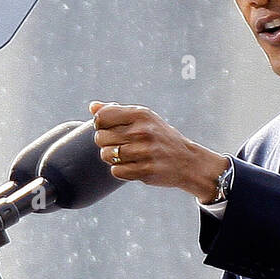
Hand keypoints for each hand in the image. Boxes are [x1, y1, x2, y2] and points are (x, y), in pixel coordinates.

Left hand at [89, 100, 226, 202]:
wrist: (187, 161)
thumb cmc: (160, 137)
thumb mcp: (143, 118)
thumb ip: (117, 111)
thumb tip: (92, 107)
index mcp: (140, 114)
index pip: (101, 117)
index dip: (100, 125)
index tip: (109, 129)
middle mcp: (142, 131)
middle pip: (100, 138)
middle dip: (106, 143)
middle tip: (119, 144)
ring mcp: (144, 152)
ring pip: (106, 155)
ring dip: (112, 158)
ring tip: (125, 156)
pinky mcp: (145, 171)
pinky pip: (115, 171)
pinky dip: (120, 170)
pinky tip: (132, 166)